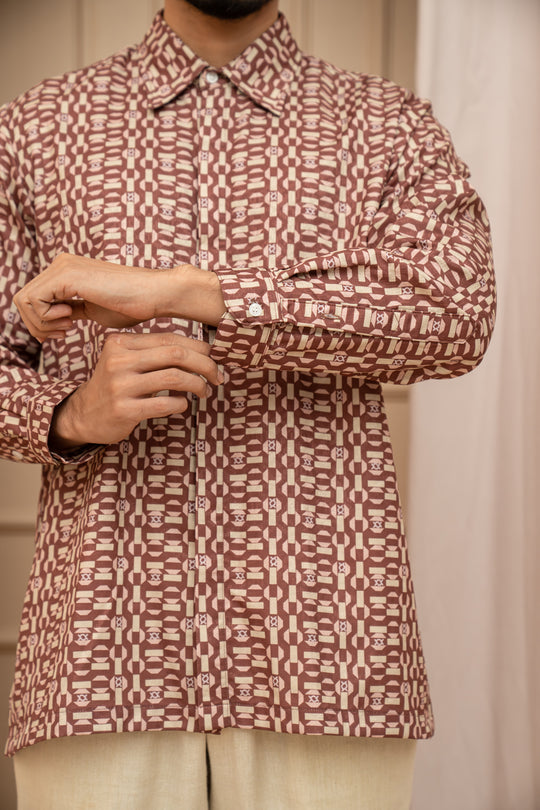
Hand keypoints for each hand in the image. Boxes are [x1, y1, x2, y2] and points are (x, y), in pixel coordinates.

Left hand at [13, 253, 223, 341]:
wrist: (154, 294)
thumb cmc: (132, 305)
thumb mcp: (92, 310)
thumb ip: (70, 310)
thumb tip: (51, 320)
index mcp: (66, 271)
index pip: (33, 298)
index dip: (41, 321)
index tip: (64, 331)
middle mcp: (61, 264)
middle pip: (23, 300)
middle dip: (37, 324)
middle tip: (63, 332)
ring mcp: (62, 267)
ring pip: (24, 301)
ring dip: (42, 323)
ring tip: (67, 326)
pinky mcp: (67, 276)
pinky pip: (35, 301)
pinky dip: (47, 318)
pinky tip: (69, 319)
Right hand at [50, 332, 222, 450]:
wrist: (83, 415)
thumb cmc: (117, 386)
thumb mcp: (128, 361)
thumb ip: (156, 352)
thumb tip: (204, 350)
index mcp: (120, 343)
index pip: (169, 339)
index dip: (199, 348)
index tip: (215, 358)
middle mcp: (118, 361)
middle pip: (175, 355)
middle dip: (205, 364)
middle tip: (217, 376)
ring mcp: (119, 386)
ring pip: (173, 378)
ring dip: (197, 385)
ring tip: (204, 391)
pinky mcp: (123, 410)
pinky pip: (164, 404)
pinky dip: (181, 404)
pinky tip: (182, 405)